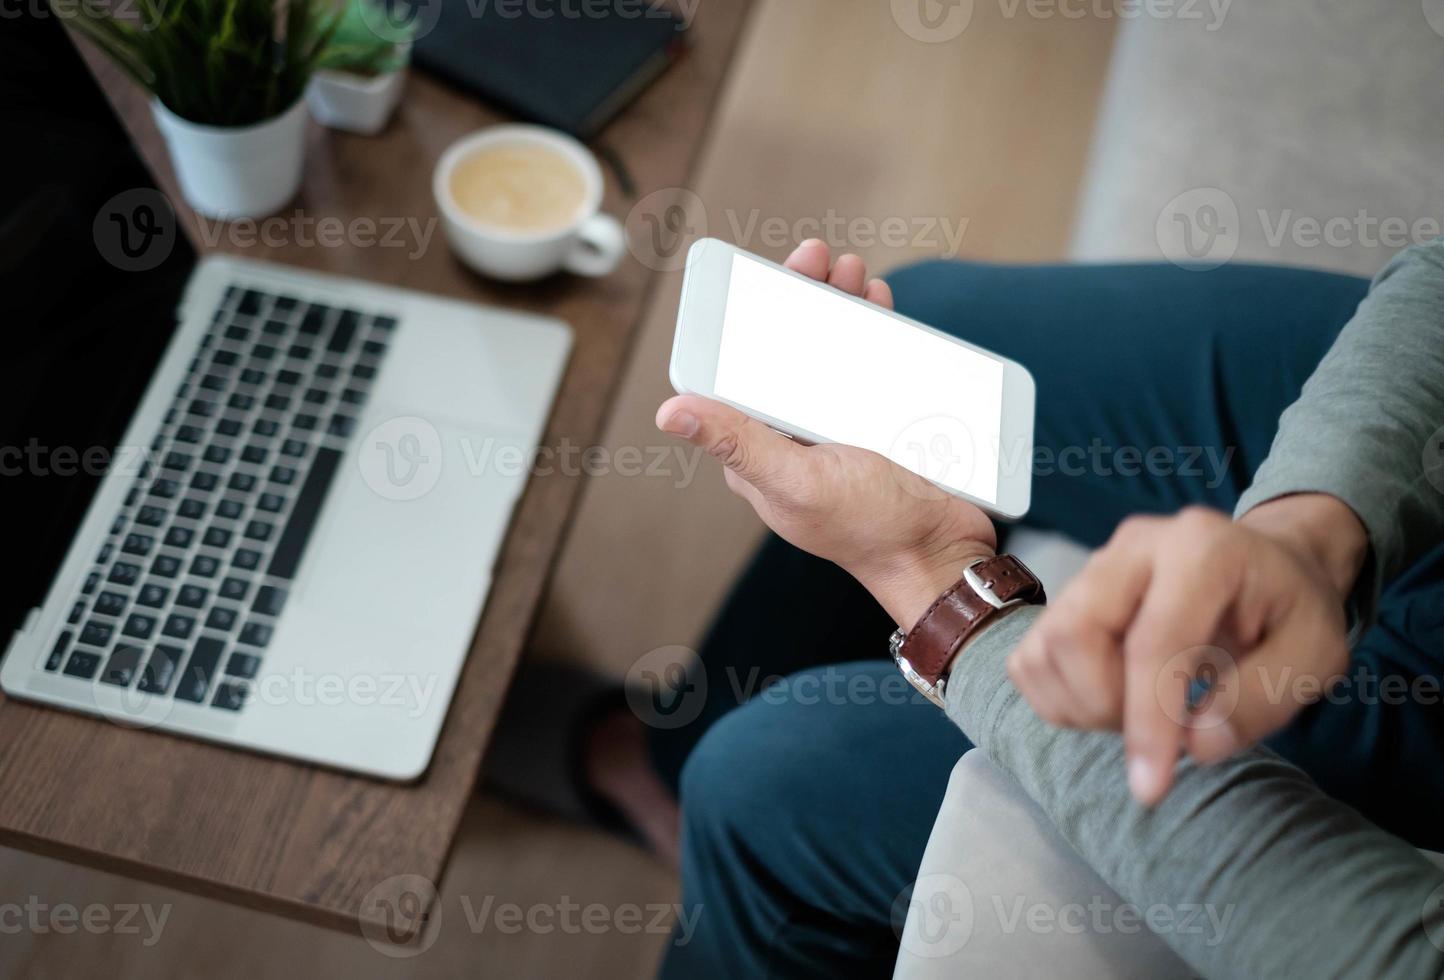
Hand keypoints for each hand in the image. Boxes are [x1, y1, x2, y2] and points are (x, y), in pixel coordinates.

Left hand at [655, 240, 996, 627]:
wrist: (944, 556)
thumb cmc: (871, 531)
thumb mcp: (799, 482)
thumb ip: (739, 444)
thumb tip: (668, 412)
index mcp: (762, 448)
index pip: (743, 369)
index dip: (751, 318)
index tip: (766, 277)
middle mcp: (796, 434)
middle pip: (790, 349)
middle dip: (802, 297)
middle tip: (821, 257)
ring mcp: (840, 426)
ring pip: (831, 350)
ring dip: (839, 305)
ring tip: (854, 273)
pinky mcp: (882, 422)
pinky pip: (873, 365)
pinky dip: (875, 330)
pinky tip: (880, 303)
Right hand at [1006, 494, 1366, 804]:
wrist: (1266, 566)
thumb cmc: (1290, 611)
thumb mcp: (1315, 656)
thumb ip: (1262, 699)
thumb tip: (1196, 745)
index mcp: (1200, 549)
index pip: (1153, 642)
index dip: (1148, 720)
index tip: (1152, 787)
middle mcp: (1133, 546)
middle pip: (1073, 634)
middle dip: (1105, 705)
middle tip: (1158, 733)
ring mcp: (1091, 566)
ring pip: (1044, 649)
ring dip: (1083, 705)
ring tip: (1143, 712)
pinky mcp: (1066, 594)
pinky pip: (1031, 660)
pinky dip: (1062, 698)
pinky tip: (1113, 699)